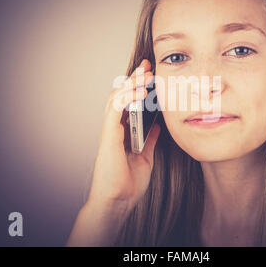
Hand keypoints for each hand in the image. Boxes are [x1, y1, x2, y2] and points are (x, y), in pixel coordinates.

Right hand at [87, 59, 160, 211]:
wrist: (118, 201)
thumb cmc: (128, 182)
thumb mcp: (145, 156)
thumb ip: (149, 140)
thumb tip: (157, 126)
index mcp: (124, 131)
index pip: (130, 102)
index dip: (139, 86)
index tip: (151, 74)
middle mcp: (115, 127)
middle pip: (122, 95)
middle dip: (134, 78)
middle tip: (147, 65)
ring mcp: (111, 131)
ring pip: (116, 98)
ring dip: (131, 84)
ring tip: (145, 74)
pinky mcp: (108, 136)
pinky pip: (115, 110)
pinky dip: (126, 99)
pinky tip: (138, 92)